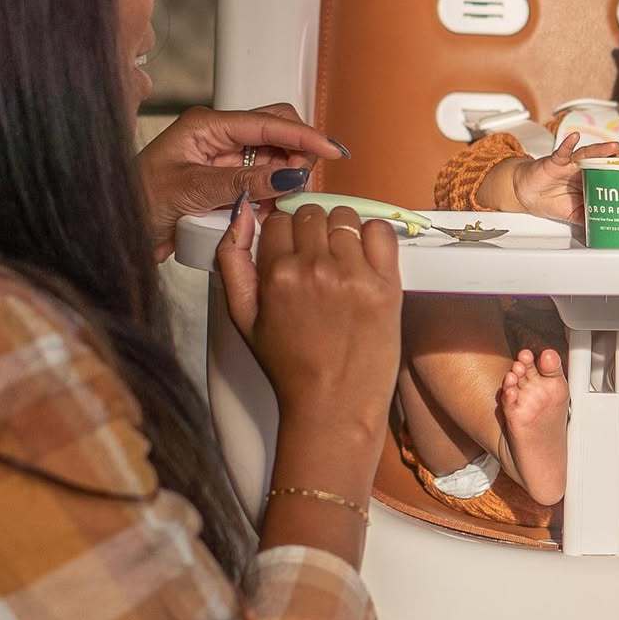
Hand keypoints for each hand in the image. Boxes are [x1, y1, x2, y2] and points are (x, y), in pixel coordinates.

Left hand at [137, 102, 348, 260]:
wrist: (113, 229)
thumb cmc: (135, 203)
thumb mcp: (192, 191)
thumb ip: (242, 183)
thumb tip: (288, 175)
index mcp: (206, 126)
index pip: (267, 122)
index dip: (303, 136)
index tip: (331, 150)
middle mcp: (217, 138)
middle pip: (275, 132)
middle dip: (296, 154)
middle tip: (301, 184)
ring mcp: (221, 161)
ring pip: (272, 160)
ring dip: (284, 177)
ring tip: (282, 201)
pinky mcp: (223, 185)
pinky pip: (259, 184)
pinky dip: (271, 194)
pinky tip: (269, 209)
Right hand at [215, 200, 401, 440]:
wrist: (333, 406)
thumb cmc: (289, 367)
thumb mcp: (243, 318)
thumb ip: (232, 261)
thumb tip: (241, 213)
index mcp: (276, 274)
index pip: (279, 220)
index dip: (285, 235)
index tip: (294, 251)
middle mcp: (314, 267)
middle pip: (312, 213)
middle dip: (312, 231)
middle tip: (318, 259)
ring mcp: (353, 274)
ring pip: (345, 217)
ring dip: (342, 232)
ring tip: (343, 263)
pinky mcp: (385, 285)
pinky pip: (380, 231)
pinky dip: (373, 237)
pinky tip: (366, 261)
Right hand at [510, 134, 618, 221]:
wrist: (529, 194)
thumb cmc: (552, 199)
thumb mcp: (576, 215)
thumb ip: (591, 221)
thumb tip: (608, 236)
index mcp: (593, 179)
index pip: (615, 172)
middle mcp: (585, 168)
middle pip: (608, 160)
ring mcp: (571, 163)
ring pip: (588, 154)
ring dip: (601, 149)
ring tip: (614, 146)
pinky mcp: (555, 162)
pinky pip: (562, 152)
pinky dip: (567, 145)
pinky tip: (574, 138)